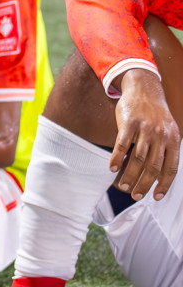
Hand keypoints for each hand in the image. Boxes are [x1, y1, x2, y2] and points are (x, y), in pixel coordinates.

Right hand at [112, 68, 180, 199]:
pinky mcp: (129, 123)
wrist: (144, 89)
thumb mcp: (166, 131)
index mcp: (173, 140)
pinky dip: (117, 159)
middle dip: (144, 184)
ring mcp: (145, 129)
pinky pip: (122, 145)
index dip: (163, 184)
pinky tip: (112, 168)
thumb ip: (163, 150)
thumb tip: (157, 175)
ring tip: (122, 186)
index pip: (170, 168)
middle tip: (135, 195)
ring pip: (137, 159)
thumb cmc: (154, 115)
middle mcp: (161, 136)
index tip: (155, 197)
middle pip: (152, 167)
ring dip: (129, 175)